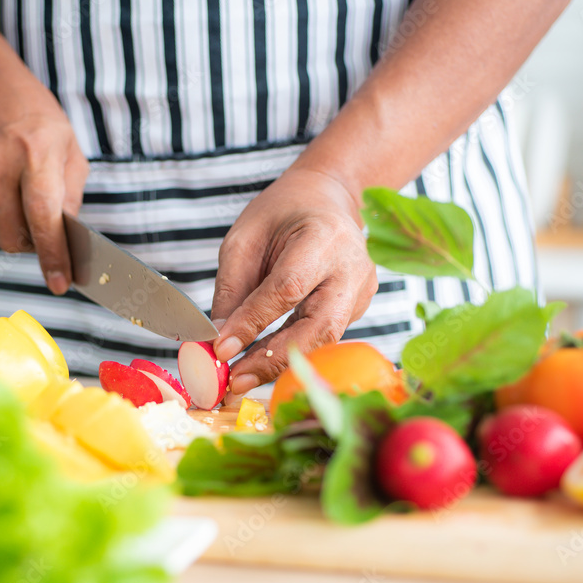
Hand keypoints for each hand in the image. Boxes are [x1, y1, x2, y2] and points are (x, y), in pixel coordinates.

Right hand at [0, 52, 87, 294]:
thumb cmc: (31, 114)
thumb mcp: (67, 145)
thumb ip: (71, 196)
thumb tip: (68, 240)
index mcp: (34, 151)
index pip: (43, 218)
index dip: (53, 256)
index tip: (61, 283)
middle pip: (13, 237)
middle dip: (34, 246)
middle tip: (44, 230)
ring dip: (13, 233)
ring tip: (20, 201)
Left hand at [211, 167, 377, 395]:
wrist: (329, 199)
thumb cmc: (283, 213)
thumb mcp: (245, 237)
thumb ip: (233, 288)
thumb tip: (220, 339)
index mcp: (323, 237)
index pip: (287, 288)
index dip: (254, 322)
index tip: (221, 349)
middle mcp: (352, 267)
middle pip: (319, 327)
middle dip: (274, 359)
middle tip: (234, 382)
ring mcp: (362, 290)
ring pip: (324, 340)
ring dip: (280, 364)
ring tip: (241, 381)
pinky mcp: (359, 307)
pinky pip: (323, 337)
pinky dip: (291, 353)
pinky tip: (262, 364)